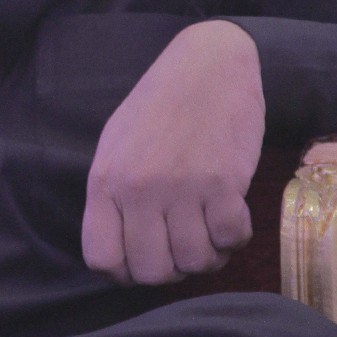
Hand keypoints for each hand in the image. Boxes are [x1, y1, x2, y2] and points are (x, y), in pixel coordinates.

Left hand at [81, 20, 264, 285]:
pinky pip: (231, 239)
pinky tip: (231, 215)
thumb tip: (119, 253)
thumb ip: (113, 196)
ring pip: (195, 262)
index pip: (102, 258)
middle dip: (171, 270)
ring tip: (209, 230)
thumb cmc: (159, 105)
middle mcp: (139, 189)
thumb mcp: (116, 145)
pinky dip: (235, 237)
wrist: (208, 64)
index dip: (124, 272)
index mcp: (105, 181)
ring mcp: (181, 187)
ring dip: (208, 256)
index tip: (142, 260)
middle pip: (152, 271)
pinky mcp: (223, 183)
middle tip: (182, 246)